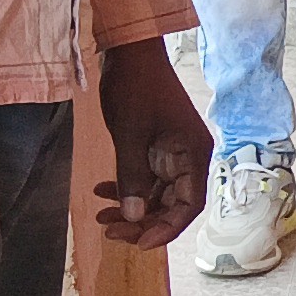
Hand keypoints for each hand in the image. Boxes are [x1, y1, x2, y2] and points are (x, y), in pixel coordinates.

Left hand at [94, 35, 213, 249]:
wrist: (130, 52)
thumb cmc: (135, 88)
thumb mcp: (130, 135)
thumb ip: (132, 178)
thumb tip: (134, 218)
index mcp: (194, 155)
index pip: (189, 205)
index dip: (167, 228)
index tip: (139, 243)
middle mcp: (189, 158)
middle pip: (173, 204)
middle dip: (142, 221)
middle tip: (109, 230)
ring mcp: (174, 153)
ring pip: (157, 195)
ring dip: (132, 208)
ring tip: (101, 215)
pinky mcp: (158, 148)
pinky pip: (147, 179)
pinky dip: (127, 189)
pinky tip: (102, 192)